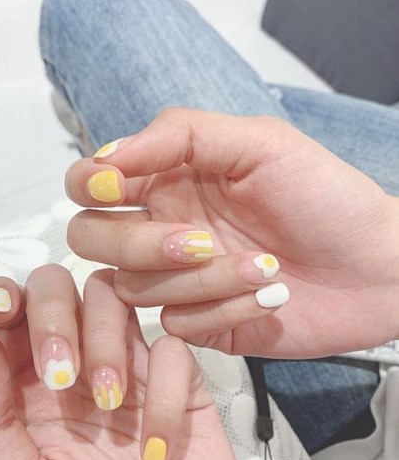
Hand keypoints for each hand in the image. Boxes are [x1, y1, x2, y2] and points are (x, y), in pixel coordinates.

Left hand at [0, 264, 253, 459]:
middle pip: (62, 289)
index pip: (14, 316)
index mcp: (33, 391)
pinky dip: (164, 388)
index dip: (5, 299)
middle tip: (60, 373)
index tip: (1, 311)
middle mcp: (80, 368)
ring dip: (105, 338)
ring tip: (110, 403)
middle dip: (54, 315)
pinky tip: (156, 444)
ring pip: (115, 298)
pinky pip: (173, 348)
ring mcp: (132, 369)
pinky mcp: (180, 382)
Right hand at [65, 108, 398, 356]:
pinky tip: (267, 298)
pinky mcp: (198, 322)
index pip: (90, 182)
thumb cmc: (326, 198)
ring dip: (200, 281)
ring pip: (132, 287)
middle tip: (200, 241)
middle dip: (139, 244)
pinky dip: (223, 312)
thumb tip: (108, 154)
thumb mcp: (260, 142)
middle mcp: (161, 227)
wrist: (376, 267)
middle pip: (91, 239)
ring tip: (264, 268)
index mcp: (169, 179)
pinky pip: (174, 324)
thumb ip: (180, 134)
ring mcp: (175, 279)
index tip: (117, 189)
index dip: (88, 185)